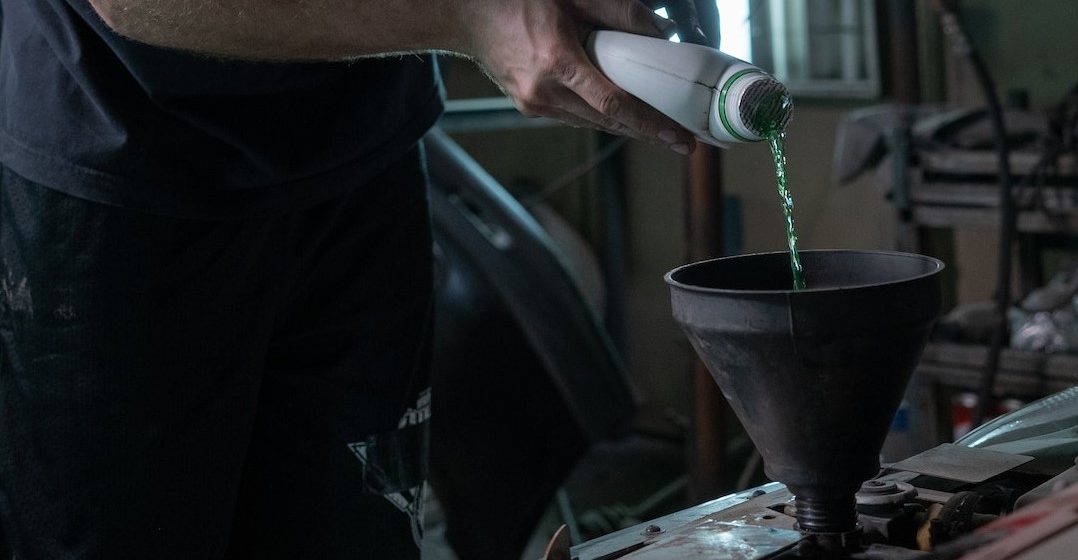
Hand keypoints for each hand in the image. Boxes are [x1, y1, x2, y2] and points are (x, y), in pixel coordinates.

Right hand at [457, 0, 696, 154]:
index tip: (677, 139)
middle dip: (647, 131)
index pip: (614, 105)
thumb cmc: (517, 0)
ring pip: (592, 123)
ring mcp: (534, 104)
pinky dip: (599, 115)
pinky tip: (618, 111)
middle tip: (679, 138)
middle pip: (608, 122)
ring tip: (656, 126)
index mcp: (557, 62)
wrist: (467, 16)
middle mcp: (544, 92)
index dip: (650, 124)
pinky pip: (574, 117)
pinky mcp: (528, 108)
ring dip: (625, 125)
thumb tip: (659, 33)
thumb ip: (620, 13)